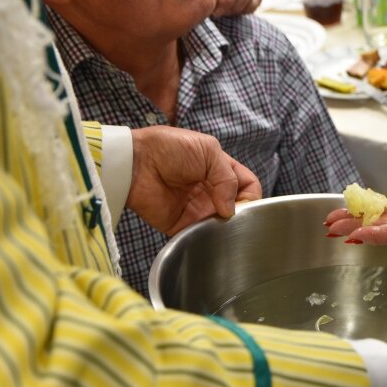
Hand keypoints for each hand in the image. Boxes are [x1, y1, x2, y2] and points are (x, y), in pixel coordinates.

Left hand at [127, 126, 261, 235]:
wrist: (134, 163)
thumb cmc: (169, 148)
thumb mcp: (208, 150)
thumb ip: (228, 178)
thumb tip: (232, 209)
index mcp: (220, 170)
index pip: (248, 186)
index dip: (251, 195)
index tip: (245, 201)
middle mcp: (212, 191)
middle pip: (239, 208)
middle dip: (241, 213)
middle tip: (232, 214)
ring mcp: (198, 208)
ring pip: (224, 224)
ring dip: (226, 227)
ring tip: (220, 224)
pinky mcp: (183, 224)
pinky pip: (202, 235)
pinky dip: (208, 237)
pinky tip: (208, 233)